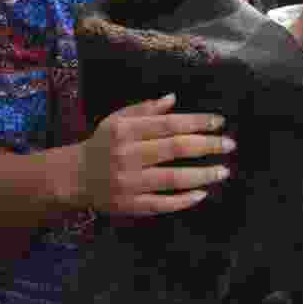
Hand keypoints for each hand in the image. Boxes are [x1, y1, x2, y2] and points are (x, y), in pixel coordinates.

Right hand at [72, 94, 235, 215]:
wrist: (72, 177)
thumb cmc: (102, 144)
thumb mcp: (118, 120)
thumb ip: (146, 109)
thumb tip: (174, 98)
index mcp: (126, 131)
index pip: (169, 124)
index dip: (198, 122)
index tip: (220, 122)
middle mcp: (127, 156)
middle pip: (175, 149)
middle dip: (207, 146)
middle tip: (230, 145)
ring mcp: (128, 183)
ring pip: (172, 178)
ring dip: (202, 175)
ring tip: (223, 171)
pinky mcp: (128, 205)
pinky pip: (160, 204)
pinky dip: (183, 200)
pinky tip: (201, 194)